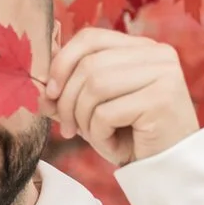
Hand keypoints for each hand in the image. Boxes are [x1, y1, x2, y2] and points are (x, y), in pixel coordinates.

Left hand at [46, 29, 198, 165]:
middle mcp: (157, 53)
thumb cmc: (128, 136)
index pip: (90, 37)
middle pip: (89, 65)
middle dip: (67, 101)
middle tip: (67, 129)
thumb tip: (37, 81)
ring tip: (92, 136)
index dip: (61, 63)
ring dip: (83, 119)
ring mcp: (163, 74)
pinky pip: (107, 113)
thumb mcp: (94, 108)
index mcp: (141, 47)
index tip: (50, 94)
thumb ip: (68, 90)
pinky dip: (99, 134)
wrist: (166, 167)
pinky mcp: (162, 99)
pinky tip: (111, 144)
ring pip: (95, 86)